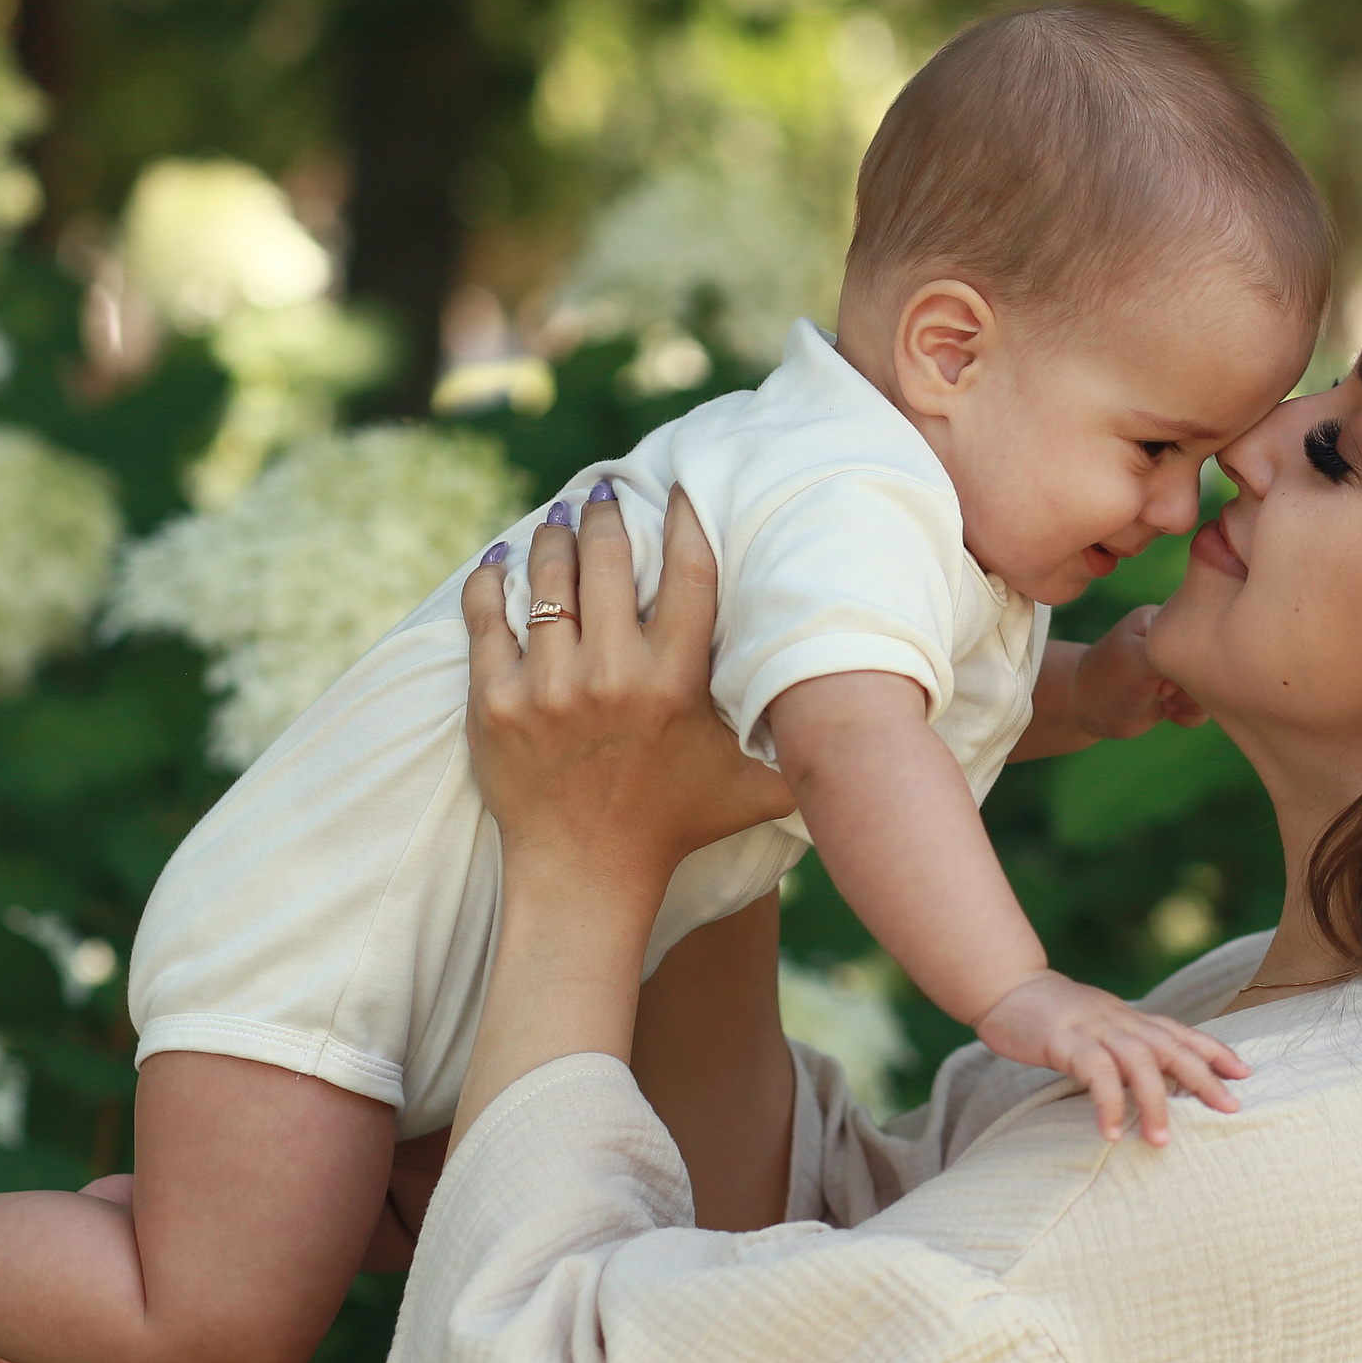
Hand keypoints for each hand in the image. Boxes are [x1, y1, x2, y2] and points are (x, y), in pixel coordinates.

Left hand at [461, 486, 794, 898]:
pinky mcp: (493, 703)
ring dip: (553, 538)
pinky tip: (500, 560)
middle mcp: (612, 676)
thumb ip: (804, 750)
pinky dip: (491, 582)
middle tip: (605, 492)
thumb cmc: (676, 825)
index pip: (690, 574)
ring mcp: (547, 688)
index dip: (686, 518)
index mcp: (676, 683)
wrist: (584, 876)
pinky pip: (486, 620)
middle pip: (610, 560)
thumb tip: (875, 724)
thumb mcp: (754, 788)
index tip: (678, 486)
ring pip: (547, 581)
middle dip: (607, 514)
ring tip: (560, 518)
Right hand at [972, 970, 1248, 1145]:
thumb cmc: (1052, 1016)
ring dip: (1155, 1102)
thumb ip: (1123, 1047)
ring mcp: (1095, 1029)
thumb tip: (1151, 1080)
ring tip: (1161, 1142)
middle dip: (1204, 1078)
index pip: (1181, 1032)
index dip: (1214, 1050)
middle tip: (1230, 1109)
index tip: (1244, 1073)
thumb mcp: (1097, 1027)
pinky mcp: (1066, 1040)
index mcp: (1130, 1019)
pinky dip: (1108, 1103)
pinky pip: (1095, 1073)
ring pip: (1139, 1062)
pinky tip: (1112, 1132)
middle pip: (1173, 1047)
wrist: (1007, 987)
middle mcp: (1121, 1021)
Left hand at [1072, 606, 1206, 740]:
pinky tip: (1166, 712)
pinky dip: (1187, 715)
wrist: (1088, 709)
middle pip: (1214, 663)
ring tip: (1162, 700)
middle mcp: (1179, 640)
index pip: (1208, 631)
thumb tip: (1212, 660)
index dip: (1195, 657)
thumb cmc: (1110, 678)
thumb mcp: (1141, 658)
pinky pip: (1204, 707)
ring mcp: (1182, 667)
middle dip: (1192, 684)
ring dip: (1189, 702)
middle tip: (1162, 688)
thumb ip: (1178, 652)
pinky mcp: (1182, 692)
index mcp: (1171, 618)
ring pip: (1213, 687)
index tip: (1166, 670)